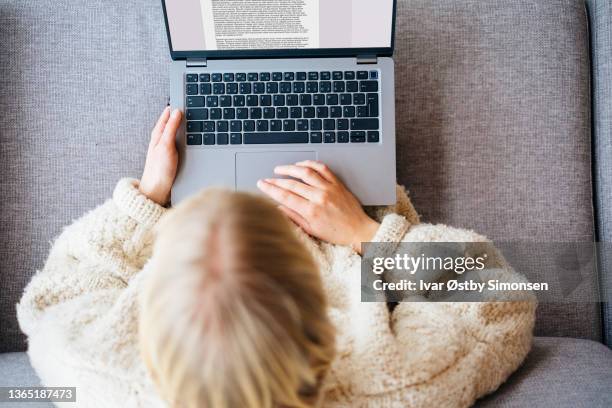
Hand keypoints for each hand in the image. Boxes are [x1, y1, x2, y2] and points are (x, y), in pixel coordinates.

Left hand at [139, 107, 181, 204]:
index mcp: (158, 135)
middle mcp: (161, 140)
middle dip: (178, 115)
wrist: (158, 191)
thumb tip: (176, 111)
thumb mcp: (166, 145)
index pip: (167, 116)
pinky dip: (184, 137)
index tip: (182, 99)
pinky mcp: (172, 157)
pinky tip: (190, 139)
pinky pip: (179, 142)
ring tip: (189, 119)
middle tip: (187, 106)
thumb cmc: (159, 170)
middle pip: (171, 123)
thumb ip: (171, 128)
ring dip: (181, 126)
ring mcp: (167, 149)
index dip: (174, 108)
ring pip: (175, 133)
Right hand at [257, 160, 379, 253]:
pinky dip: (309, 164)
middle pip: (292, 184)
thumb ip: (293, 217)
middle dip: (276, 180)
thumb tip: (278, 207)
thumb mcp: (311, 230)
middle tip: (266, 179)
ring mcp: (329, 188)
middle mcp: (319, 197)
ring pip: (305, 172)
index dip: (271, 189)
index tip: (262, 185)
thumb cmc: (336, 233)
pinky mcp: (337, 183)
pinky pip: (322, 168)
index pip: (285, 196)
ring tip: (279, 169)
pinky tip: (300, 165)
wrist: (358, 230)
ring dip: (289, 168)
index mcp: (311, 211)